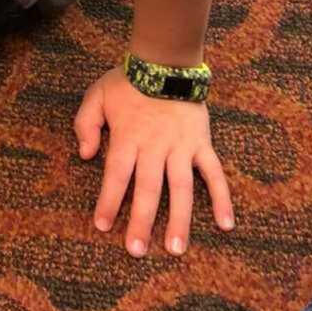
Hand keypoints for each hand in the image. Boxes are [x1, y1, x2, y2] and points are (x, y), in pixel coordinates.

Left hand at [74, 65, 234, 257]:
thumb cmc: (128, 81)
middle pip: (147, 189)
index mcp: (128, 136)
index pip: (116, 175)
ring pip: (181, 188)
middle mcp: (154, 146)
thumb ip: (86, 123)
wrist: (164, 60)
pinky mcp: (201, 143)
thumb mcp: (97, 95)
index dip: (108, 200)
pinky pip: (214, 173)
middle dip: (141, 221)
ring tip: (176, 248)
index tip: (102, 225)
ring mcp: (180, 146)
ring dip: (179, 219)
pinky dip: (222, 198)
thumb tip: (85, 154)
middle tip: (136, 250)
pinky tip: (225, 224)